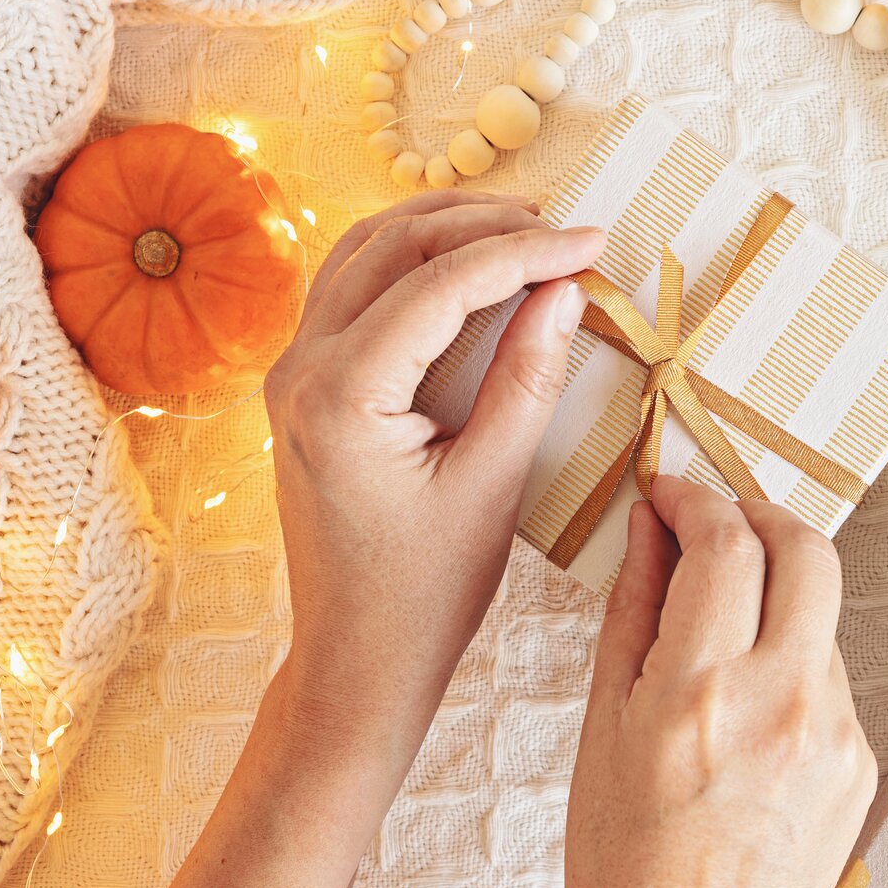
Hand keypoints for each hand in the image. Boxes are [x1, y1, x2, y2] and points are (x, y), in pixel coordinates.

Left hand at [265, 189, 601, 706]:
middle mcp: (301, 371)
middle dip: (484, 224)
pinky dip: (411, 261)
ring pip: (363, 254)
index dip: (524, 251)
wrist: (355, 662)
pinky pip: (352, 289)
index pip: (440, 283)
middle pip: (392, 247)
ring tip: (523, 229)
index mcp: (342, 397)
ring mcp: (293, 375)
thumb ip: (528, 379)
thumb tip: (564, 291)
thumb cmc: (426, 592)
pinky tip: (466, 265)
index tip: (593, 240)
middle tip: (565, 226)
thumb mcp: (493, 486)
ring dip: (443, 229)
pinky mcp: (306, 387)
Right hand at [566, 477, 876, 887]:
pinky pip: (830, 677)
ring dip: (775, 595)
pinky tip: (746, 703)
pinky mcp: (861, 762)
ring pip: (820, 614)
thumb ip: (632, 613)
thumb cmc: (630, 861)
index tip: (672, 495)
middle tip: (719, 519)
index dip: (696, 500)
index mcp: (702, 694)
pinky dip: (791, 662)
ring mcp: (834, 734)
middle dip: (761, 515)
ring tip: (719, 630)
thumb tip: (647, 532)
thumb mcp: (602, 730)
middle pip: (807, 551)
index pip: (725, 546)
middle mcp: (782, 704)